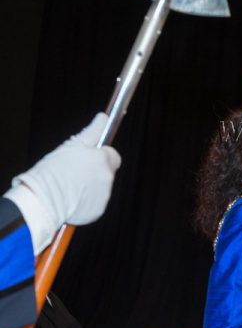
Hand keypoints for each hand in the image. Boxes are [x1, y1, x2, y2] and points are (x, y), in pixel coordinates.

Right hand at [5, 113, 120, 253]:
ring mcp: (104, 195)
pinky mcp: (98, 210)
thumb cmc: (54, 171)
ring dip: (90, 185)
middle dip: (94, 170)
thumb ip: (92, 132)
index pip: (112, 155)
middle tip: (74, 171)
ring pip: (101, 187)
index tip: (88, 156)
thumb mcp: (71, 146)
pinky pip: (95, 203)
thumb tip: (104, 117)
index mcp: (103, 160)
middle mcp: (108, 178)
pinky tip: (71, 197)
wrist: (44, 198)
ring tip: (70, 185)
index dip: (100, 155)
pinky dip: (86, 201)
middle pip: (106, 171)